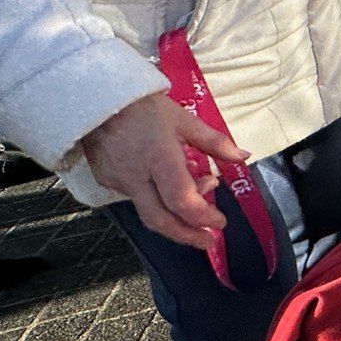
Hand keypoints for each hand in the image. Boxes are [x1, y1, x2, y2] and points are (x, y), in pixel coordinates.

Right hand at [83, 93, 244, 248]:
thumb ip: (214, 142)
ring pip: (147, 212)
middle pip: (160, 220)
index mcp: (160, 158)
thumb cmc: (145, 108)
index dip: (203, 217)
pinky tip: (168, 190)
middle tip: (207, 240)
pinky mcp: (106, 181)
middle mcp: (136, 176)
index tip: (219, 222)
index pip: (182, 201)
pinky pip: (135, 199)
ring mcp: (118, 181)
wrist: (97, 100)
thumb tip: (243, 156)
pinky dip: (156, 201)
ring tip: (195, 208)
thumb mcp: (183, 120)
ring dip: (174, 217)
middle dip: (186, 236)